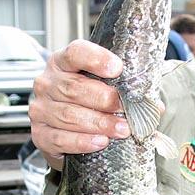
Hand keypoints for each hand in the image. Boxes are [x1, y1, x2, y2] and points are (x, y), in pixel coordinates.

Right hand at [29, 39, 130, 159]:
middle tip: (126, 109)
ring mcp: (40, 109)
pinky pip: (60, 138)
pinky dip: (82, 141)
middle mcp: (47, 83)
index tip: (118, 68)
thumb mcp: (104, 89)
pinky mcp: (39, 134)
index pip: (75, 53)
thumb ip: (126, 92)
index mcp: (63, 63)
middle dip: (104, 99)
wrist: (67, 134)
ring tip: (122, 130)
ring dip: (98, 123)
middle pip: (73, 87)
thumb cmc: (90, 104)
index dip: (96, 59)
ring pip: (68, 115)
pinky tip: (100, 142)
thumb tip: (155, 106)